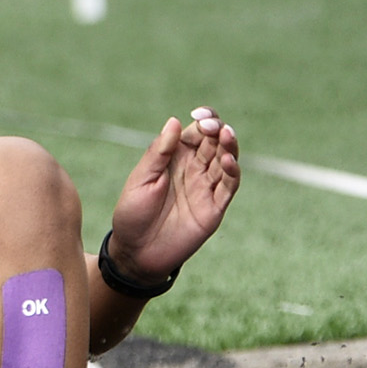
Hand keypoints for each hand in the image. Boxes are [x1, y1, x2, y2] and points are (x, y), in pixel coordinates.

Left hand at [108, 108, 239, 281]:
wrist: (136, 251)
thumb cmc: (133, 213)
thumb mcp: (141, 179)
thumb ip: (158, 152)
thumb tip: (174, 121)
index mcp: (176, 158)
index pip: (197, 132)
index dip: (204, 120)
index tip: (200, 115)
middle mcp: (195, 169)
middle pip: (215, 142)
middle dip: (217, 130)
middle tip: (214, 126)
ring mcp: (206, 188)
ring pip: (226, 161)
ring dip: (230, 147)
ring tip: (227, 135)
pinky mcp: (214, 208)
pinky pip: (229, 186)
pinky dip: (232, 172)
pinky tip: (228, 160)